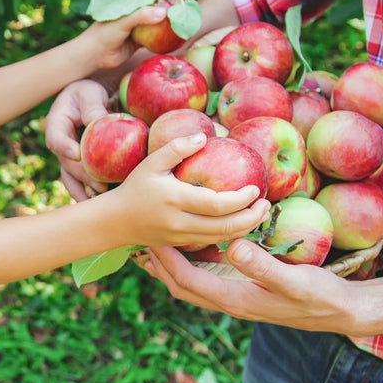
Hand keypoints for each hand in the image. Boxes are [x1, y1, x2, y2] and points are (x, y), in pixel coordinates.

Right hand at [44, 80, 111, 200]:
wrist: (92, 97)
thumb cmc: (89, 91)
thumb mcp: (89, 92)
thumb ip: (92, 105)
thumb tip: (97, 121)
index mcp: (56, 124)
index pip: (56, 138)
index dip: (65, 148)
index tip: (77, 154)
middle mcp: (60, 144)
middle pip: (67, 164)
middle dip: (82, 176)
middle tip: (100, 185)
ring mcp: (68, 157)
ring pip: (71, 178)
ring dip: (83, 190)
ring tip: (98, 202)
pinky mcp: (79, 164)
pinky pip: (82, 181)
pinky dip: (90, 191)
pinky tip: (104, 201)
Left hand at [79, 2, 171, 72]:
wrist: (94, 55)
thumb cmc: (104, 34)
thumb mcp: (122, 21)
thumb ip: (141, 16)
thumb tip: (163, 13)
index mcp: (125, 2)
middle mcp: (131, 12)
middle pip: (153, 5)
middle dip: (166, 6)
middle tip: (179, 7)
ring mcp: (135, 26)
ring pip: (154, 21)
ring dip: (166, 22)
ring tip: (179, 21)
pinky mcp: (137, 40)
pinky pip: (153, 37)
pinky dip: (162, 36)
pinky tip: (172, 36)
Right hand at [110, 134, 270, 248]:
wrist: (116, 221)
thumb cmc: (135, 187)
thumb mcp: (152, 162)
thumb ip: (177, 147)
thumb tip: (205, 137)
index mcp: (175, 199)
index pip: (216, 204)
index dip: (241, 200)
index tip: (256, 189)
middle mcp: (179, 222)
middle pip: (225, 227)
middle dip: (251, 218)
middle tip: (266, 204)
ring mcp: (181, 237)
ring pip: (221, 239)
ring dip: (244, 228)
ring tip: (259, 213)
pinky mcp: (182, 245)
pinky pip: (212, 242)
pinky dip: (230, 234)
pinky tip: (240, 222)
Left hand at [140, 238, 364, 333]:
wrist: (340, 311)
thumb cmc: (319, 295)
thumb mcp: (295, 280)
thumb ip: (264, 266)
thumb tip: (233, 248)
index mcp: (234, 300)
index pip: (187, 282)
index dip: (166, 262)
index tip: (150, 240)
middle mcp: (230, 303)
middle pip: (181, 287)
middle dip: (160, 266)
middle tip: (142, 239)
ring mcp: (236, 299)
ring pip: (192, 286)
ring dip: (172, 268)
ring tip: (155, 244)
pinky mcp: (244, 292)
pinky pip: (208, 280)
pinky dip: (192, 266)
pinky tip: (192, 248)